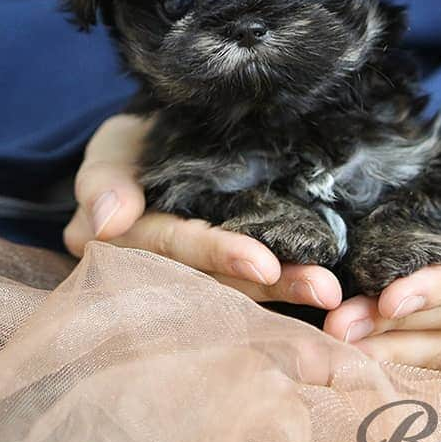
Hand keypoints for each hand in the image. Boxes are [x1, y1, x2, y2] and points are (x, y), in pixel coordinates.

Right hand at [63, 114, 343, 309]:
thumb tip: (107, 222)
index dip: (219, 255)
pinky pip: (263, 282)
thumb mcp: (108, 154)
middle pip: (219, 282)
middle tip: (324, 288)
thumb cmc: (130, 151)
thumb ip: (103, 182)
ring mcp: (200, 277)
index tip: (263, 264)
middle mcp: (164, 274)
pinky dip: (294, 288)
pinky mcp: (235, 267)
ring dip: (291, 291)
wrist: (159, 144)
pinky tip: (338, 297)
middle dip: (273, 287)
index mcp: (132, 251)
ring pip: (245, 288)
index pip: (178, 249)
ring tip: (334, 291)